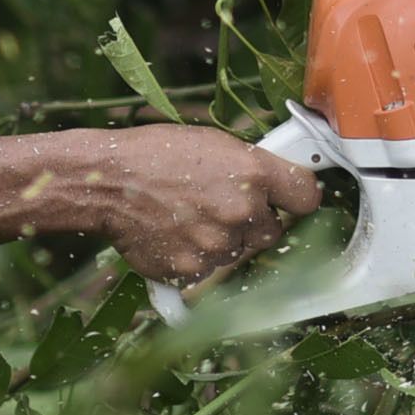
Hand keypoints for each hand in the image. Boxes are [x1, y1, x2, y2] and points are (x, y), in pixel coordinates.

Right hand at [81, 125, 326, 285]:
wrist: (107, 183)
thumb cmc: (155, 155)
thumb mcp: (213, 144)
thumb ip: (251, 168)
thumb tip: (276, 185)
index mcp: (254, 173)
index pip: (307, 196)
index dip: (298, 198)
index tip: (291, 199)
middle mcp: (243, 211)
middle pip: (273, 231)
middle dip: (254, 222)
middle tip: (221, 205)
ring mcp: (219, 245)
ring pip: (239, 252)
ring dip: (223, 240)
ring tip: (188, 216)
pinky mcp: (194, 270)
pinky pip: (209, 270)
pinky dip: (196, 258)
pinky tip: (176, 234)